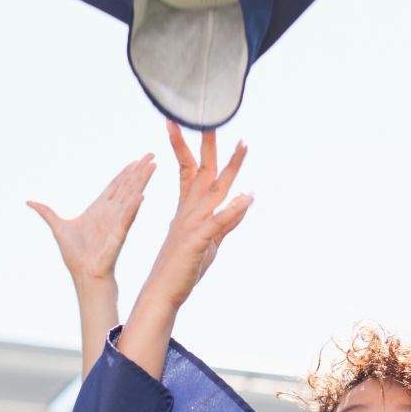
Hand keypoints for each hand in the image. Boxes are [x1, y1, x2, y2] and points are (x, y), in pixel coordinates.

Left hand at [27, 154, 155, 286]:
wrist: (84, 274)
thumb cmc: (75, 255)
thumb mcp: (58, 227)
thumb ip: (47, 212)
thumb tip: (29, 201)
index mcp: (99, 209)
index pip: (115, 185)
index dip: (126, 172)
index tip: (136, 160)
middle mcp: (111, 212)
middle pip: (127, 186)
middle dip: (139, 170)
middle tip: (152, 154)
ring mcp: (116, 222)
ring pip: (131, 197)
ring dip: (141, 182)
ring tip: (152, 166)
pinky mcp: (118, 235)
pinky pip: (127, 219)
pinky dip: (133, 207)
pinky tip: (141, 196)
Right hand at [138, 123, 251, 312]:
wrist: (163, 291)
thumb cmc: (183, 267)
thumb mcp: (210, 240)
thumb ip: (227, 219)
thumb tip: (245, 200)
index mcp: (188, 208)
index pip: (188, 169)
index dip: (184, 145)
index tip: (178, 123)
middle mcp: (190, 210)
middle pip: (202, 170)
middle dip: (208, 143)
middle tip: (211, 119)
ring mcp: (194, 223)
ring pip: (215, 188)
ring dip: (231, 167)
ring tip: (243, 145)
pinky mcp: (199, 240)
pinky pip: (219, 221)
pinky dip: (234, 209)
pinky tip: (247, 197)